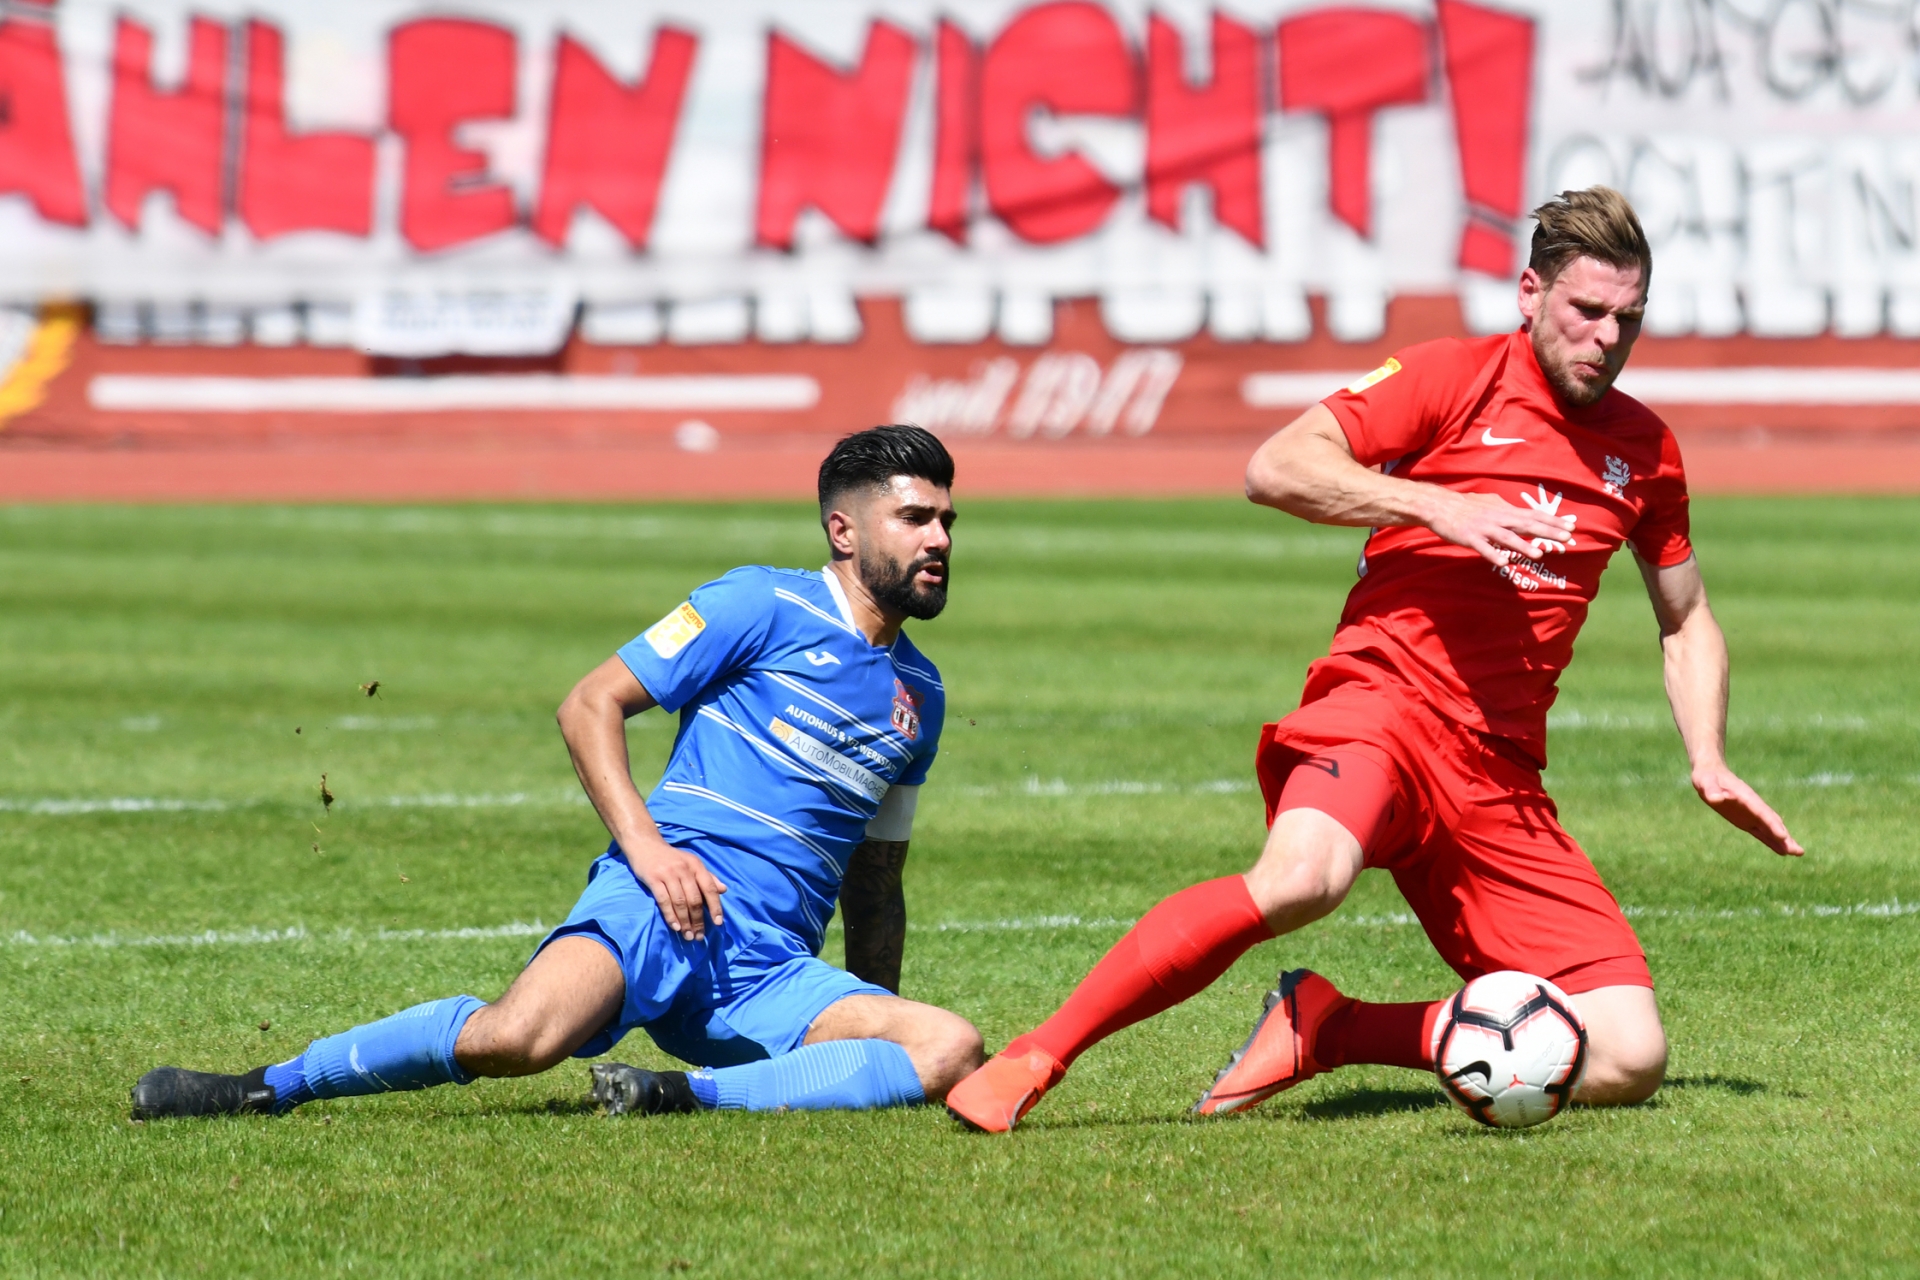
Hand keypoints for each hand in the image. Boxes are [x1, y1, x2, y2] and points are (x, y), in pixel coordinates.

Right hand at [623, 839, 727, 939]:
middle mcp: (684, 869)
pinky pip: (664, 900)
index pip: (710, 888)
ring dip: (685, 922)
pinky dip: (670, 915)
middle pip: (695, 899)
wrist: (644, 844)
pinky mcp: (653, 879)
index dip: (715, 906)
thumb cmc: (671, 857)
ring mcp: (668, 874)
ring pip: (680, 902)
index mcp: (696, 865)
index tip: (717, 923)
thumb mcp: (691, 863)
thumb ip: (708, 877)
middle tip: (699, 936)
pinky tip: (675, 927)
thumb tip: (724, 890)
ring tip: (688, 936)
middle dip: (698, 920)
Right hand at [1421, 489, 1578, 567]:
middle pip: (1527, 525)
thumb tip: (1521, 512)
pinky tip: (1504, 563)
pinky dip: (1493, 555)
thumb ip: (1507, 509)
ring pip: (1507, 537)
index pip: (1534, 515)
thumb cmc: (1466, 505)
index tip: (1571, 528)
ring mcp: (1484, 528)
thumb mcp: (1491, 502)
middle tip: (1567, 538)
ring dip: (1523, 546)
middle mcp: (1498, 518)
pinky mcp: (1470, 537)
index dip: (1553, 521)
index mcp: (1505, 510)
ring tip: (1540, 554)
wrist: (1440, 505)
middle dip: (1548, 532)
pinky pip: (1483, 548)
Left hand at [1692, 765, 1803, 856]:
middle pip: (1772, 823)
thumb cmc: (1707, 777)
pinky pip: (1761, 832)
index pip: (1762, 812)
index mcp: (1746, 797)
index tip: (1783, 836)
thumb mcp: (1705, 782)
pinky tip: (1782, 851)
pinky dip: (1772, 841)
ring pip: (1770, 829)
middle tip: (1799, 851)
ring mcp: (1751, 814)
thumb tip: (1716, 799)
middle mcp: (1753, 807)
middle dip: (1784, 837)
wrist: (1710, 774)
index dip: (1772, 824)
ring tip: (1798, 853)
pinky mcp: (1746, 820)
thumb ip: (1711, 790)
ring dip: (1783, 841)